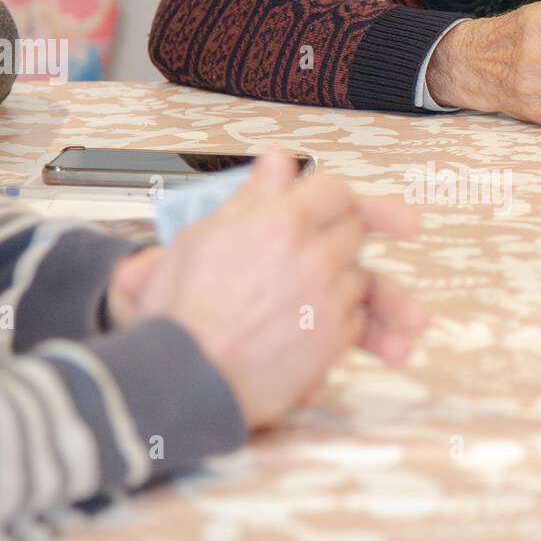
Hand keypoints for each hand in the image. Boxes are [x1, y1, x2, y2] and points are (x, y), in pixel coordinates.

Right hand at [107, 152, 426, 428]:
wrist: (186, 378)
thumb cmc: (182, 312)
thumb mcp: (202, 236)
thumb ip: (252, 196)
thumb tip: (278, 162)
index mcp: (283, 222)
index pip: (335, 190)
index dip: (329, 196)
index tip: (330, 204)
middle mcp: (315, 256)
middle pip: (354, 230)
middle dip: (336, 236)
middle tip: (311, 251)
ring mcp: (330, 299)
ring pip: (359, 277)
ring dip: (338, 282)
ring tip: (298, 298)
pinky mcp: (335, 341)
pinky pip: (355, 320)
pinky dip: (336, 322)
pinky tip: (303, 327)